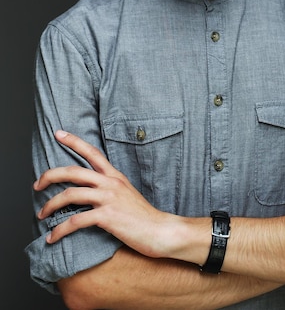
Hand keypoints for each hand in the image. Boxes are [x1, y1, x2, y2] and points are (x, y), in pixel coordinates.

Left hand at [34, 130, 179, 257]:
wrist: (160, 231)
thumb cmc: (143, 216)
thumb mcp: (126, 194)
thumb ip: (110, 188)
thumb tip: (91, 191)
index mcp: (114, 176)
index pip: (92, 152)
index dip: (74, 141)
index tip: (58, 133)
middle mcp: (110, 183)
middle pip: (74, 171)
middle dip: (50, 176)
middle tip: (37, 185)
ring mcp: (108, 198)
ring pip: (71, 194)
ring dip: (50, 205)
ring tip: (41, 214)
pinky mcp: (107, 216)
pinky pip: (76, 221)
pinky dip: (60, 230)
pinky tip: (52, 237)